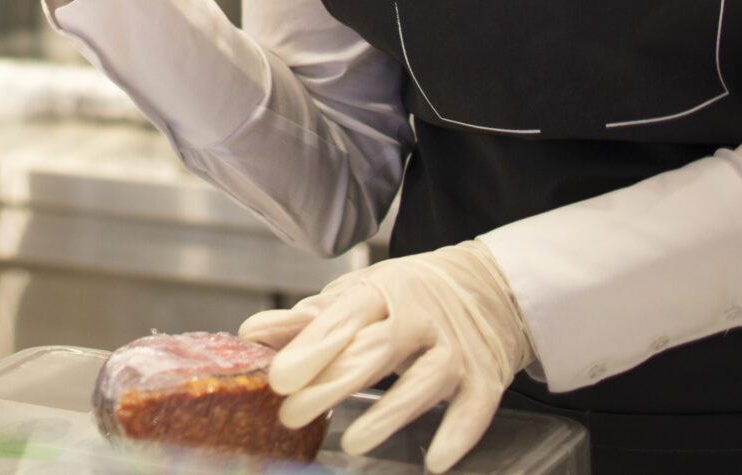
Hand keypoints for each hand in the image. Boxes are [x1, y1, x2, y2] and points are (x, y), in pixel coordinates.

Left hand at [239, 241, 533, 472]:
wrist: (489, 284)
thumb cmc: (408, 295)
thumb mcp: (358, 295)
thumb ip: (307, 321)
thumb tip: (252, 335)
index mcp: (382, 292)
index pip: (343, 317)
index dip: (310, 347)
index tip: (278, 377)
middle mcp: (421, 316)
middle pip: (377, 350)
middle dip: (334, 382)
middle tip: (294, 413)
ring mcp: (456, 347)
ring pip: (425, 379)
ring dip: (390, 413)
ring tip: (354, 442)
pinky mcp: (486, 377)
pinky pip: (474, 407)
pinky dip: (457, 433)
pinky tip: (435, 459)